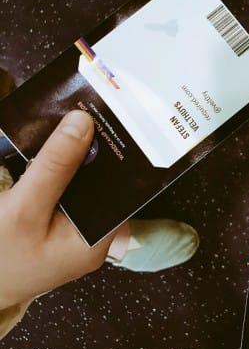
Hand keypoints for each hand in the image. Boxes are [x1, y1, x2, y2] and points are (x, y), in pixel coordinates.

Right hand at [0, 111, 113, 308]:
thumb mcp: (26, 209)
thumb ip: (56, 167)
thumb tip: (83, 122)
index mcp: (96, 240)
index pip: (123, 189)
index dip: (121, 154)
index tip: (117, 119)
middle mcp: (88, 237)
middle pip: (100, 184)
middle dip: (93, 150)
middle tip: (92, 108)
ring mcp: (67, 233)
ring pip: (79, 185)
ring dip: (71, 158)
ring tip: (72, 119)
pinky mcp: (47, 227)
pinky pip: (59, 192)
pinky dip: (53, 171)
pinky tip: (49, 147)